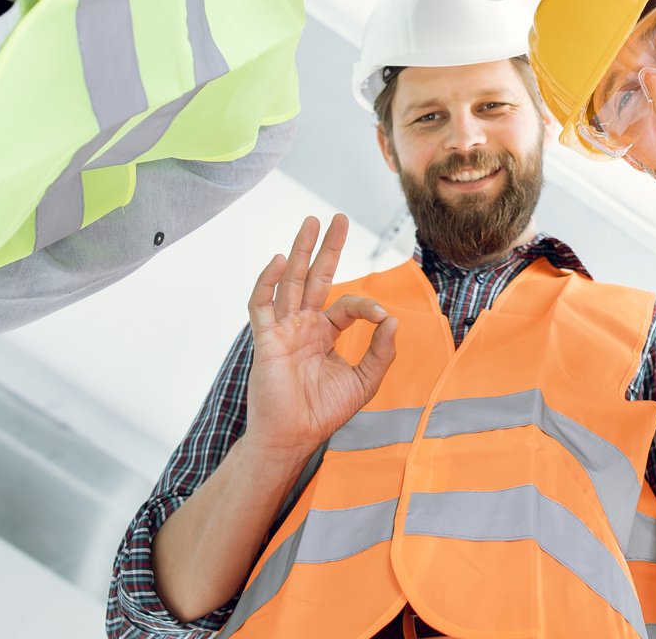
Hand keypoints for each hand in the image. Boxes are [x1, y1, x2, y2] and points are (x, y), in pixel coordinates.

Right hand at [244, 214, 399, 460]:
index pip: (346, 304)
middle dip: (326, 247)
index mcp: (324, 333)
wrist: (294, 437)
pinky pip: (262, 304)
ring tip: (310, 222)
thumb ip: (381, 352)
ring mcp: (283, 329)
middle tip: (336, 217)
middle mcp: (303, 325)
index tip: (383, 318)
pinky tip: (279, 260)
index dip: (367, 306)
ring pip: (290, 281)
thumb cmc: (324, 412)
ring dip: (299, 251)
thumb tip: (394, 320)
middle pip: (314, 276)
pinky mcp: (266, 339)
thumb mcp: (364, 381)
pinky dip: (268, 281)